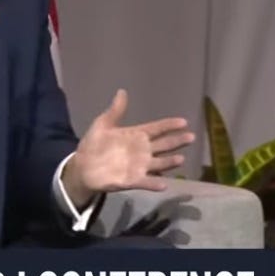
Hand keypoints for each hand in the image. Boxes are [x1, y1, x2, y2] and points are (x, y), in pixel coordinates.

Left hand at [62, 89, 194, 205]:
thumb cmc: (94, 144)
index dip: (169, 125)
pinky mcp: (133, 180)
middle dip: (176, 141)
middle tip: (191, 137)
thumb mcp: (103, 124)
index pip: (156, 129)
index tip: (183, 122)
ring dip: (169, 162)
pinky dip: (155, 183)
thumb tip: (122, 91)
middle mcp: (141, 151)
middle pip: (163, 145)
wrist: (82, 166)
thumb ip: (115, 110)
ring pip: (159, 163)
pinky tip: (164, 184)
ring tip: (181, 159)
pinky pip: (146, 182)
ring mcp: (139, 166)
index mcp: (135, 135)